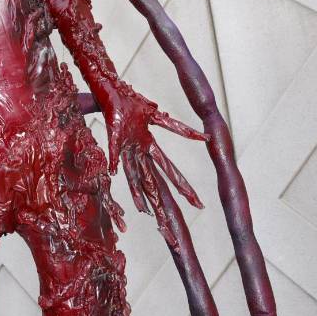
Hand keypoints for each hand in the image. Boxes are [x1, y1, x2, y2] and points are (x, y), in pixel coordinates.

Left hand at [104, 90, 205, 234]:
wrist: (111, 92)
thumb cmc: (130, 104)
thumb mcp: (158, 116)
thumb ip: (180, 128)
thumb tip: (205, 137)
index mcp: (148, 146)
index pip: (169, 171)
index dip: (182, 187)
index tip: (197, 203)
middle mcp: (137, 151)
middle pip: (152, 180)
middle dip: (163, 202)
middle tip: (171, 223)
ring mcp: (125, 147)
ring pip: (134, 173)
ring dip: (139, 192)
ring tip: (146, 213)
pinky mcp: (113, 137)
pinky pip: (114, 149)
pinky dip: (114, 159)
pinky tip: (114, 172)